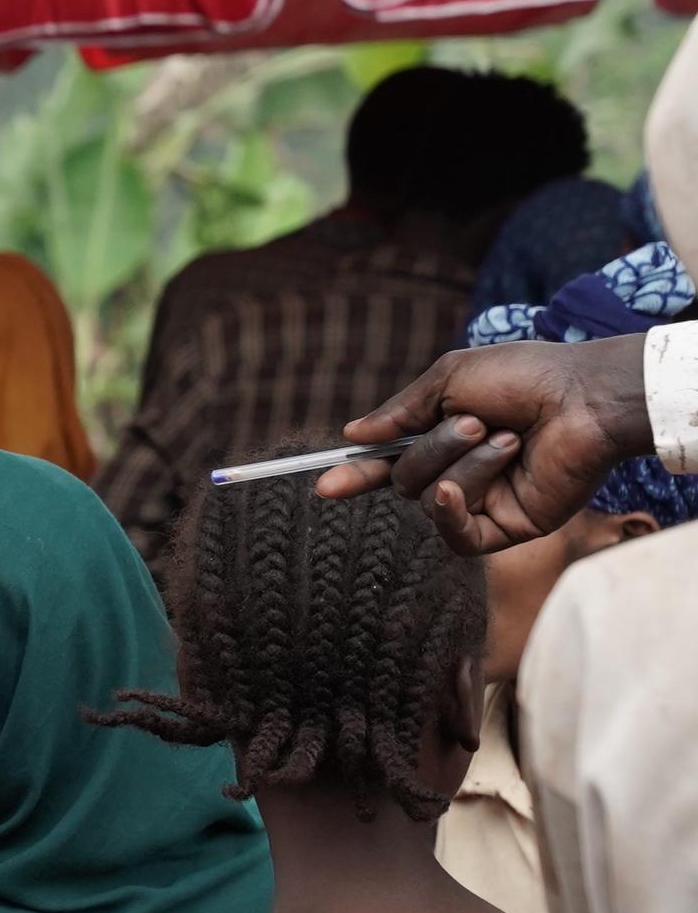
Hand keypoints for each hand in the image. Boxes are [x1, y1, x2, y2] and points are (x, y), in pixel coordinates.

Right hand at [311, 337, 652, 553]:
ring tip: (510, 439)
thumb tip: (353, 437)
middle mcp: (462, 472)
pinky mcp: (510, 527)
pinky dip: (450, 513)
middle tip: (478, 422)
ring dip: (463, 465)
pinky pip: (458, 536)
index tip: (325, 483)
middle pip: (405, 479)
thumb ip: (401, 412)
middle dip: (432, 449)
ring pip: (431, 499)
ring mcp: (486, 502)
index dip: (358, 474)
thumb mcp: (450, 379)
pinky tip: (456, 491)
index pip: (390, 464)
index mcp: (445, 438)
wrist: (587, 399)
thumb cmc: (527, 377)